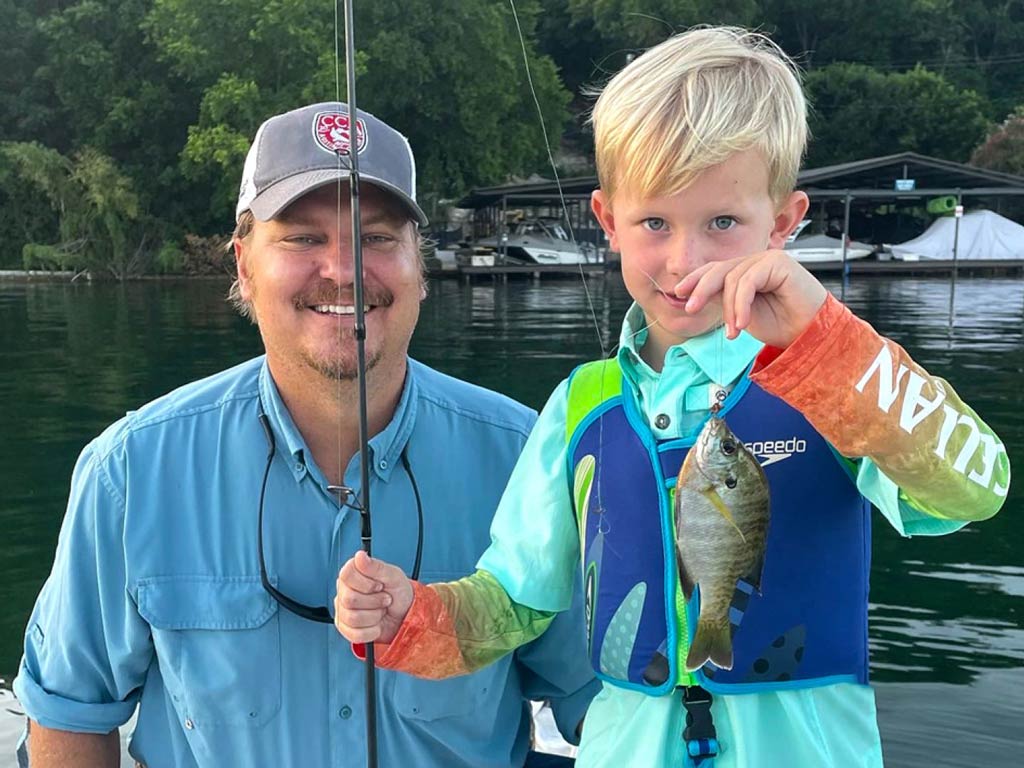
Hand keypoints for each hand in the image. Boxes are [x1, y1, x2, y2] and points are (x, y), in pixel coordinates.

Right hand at [334, 550, 413, 643]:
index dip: (365, 583)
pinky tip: (376, 623)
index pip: (346, 575)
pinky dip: (372, 630)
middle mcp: (344, 591)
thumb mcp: (393, 576)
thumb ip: (376, 566)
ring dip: (374, 616)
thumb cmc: (399, 593)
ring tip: (381, 610)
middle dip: (374, 601)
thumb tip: (360, 555)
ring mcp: (342, 610)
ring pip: (352, 618)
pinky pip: (355, 634)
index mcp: (353, 574)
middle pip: (349, 599)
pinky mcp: (346, 628)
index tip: (379, 585)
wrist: (405, 615)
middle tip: (385, 599)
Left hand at [673, 250, 826, 347]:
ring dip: (730, 309)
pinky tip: (742, 324)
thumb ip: (724, 299)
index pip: (715, 269)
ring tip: (734, 331)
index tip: (679, 294)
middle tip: (691, 308)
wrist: (810, 335)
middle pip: (719, 269)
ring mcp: (768, 259)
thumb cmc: (782, 325)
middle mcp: (756, 262)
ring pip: (732, 278)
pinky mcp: (779, 262)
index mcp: (747, 271)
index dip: (696, 279)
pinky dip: (741, 304)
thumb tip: (698, 295)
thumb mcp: (742, 313)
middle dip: (701, 289)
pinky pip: (748, 281)